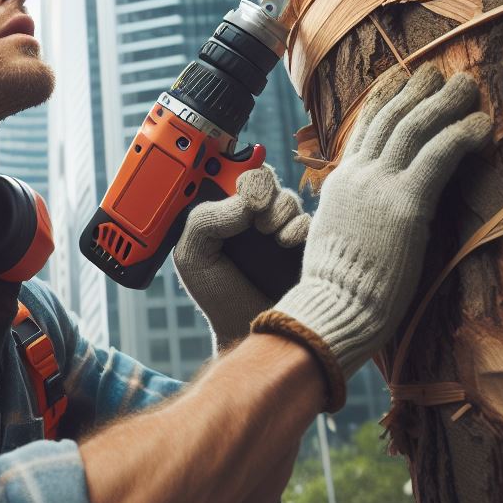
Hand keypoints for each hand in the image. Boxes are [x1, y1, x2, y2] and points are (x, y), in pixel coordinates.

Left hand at [173, 164, 309, 351]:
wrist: (251, 332)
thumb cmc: (219, 296)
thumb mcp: (193, 256)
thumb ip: (205, 219)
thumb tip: (244, 200)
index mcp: (224, 214)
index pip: (232, 175)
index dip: (236, 170)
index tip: (235, 185)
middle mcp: (253, 218)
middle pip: (263, 179)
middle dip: (260, 188)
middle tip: (254, 208)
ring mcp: (281, 230)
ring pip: (286, 198)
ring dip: (278, 210)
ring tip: (269, 234)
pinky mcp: (307, 245)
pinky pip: (309, 221)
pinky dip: (297, 226)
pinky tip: (285, 242)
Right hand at [252, 63, 491, 408]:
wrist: (333, 304)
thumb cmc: (335, 282)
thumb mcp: (333, 232)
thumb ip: (350, 209)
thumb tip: (361, 209)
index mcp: (340, 181)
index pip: (364, 127)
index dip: (385, 98)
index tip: (401, 78)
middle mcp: (358, 175)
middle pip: (391, 119)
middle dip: (418, 90)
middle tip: (440, 72)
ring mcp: (381, 186)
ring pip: (415, 128)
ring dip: (444, 102)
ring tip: (466, 85)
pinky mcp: (406, 204)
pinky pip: (438, 156)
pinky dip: (461, 134)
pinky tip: (482, 124)